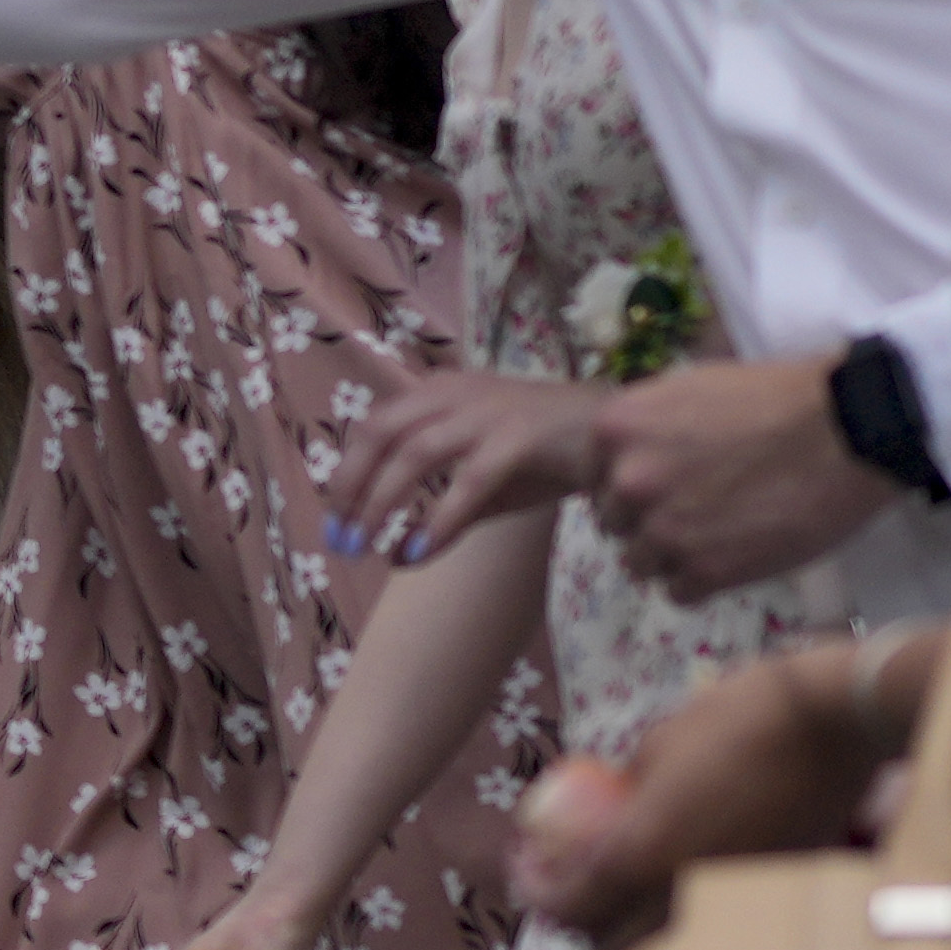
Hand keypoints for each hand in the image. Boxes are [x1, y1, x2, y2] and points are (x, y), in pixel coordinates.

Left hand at [330, 367, 608, 567]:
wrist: (616, 437)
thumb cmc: (547, 455)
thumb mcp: (485, 485)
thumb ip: (441, 515)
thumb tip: (396, 557)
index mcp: (438, 392)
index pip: (373, 425)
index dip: (346, 472)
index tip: (334, 519)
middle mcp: (454, 393)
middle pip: (380, 432)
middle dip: (352, 485)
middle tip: (342, 535)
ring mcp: (487, 411)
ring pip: (414, 453)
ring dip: (383, 502)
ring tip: (369, 546)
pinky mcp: (519, 437)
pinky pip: (467, 480)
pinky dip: (440, 518)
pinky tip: (422, 549)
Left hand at [523, 645, 910, 944]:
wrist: (835, 727)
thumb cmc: (742, 716)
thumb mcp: (659, 742)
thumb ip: (625, 789)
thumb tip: (605, 805)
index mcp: (642, 855)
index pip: (567, 907)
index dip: (532, 889)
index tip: (524, 861)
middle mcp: (682, 898)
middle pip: (605, 943)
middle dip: (574, 917)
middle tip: (562, 877)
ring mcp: (729, 909)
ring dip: (624, 930)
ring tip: (614, 891)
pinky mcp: (766, 905)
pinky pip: (704, 932)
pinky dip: (675, 923)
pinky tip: (672, 888)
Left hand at [603, 356, 896, 595]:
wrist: (847, 432)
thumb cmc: (775, 399)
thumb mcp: (688, 390)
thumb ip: (647, 429)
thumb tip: (625, 459)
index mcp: (615, 429)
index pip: (593, 476)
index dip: (627, 484)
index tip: (662, 484)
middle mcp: (627, 482)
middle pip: (614, 523)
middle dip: (647, 520)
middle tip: (697, 511)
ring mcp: (664, 531)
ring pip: (641, 563)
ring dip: (674, 556)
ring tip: (722, 534)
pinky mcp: (704, 573)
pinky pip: (679, 592)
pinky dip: (704, 581)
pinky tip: (738, 554)